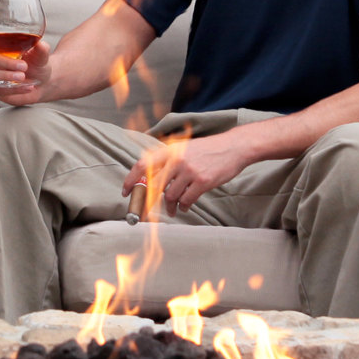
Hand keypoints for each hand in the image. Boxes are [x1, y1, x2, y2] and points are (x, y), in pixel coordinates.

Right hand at [0, 32, 50, 105]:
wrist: (43, 83)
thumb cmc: (37, 64)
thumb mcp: (41, 55)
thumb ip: (41, 49)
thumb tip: (41, 44)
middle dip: (5, 62)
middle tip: (23, 66)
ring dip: (6, 75)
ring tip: (23, 77)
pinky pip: (0, 90)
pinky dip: (15, 89)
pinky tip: (29, 87)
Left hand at [124, 130, 255, 216]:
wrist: (233, 147)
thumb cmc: (208, 149)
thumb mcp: (184, 148)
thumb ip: (168, 160)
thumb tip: (150, 177)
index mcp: (170, 150)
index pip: (143, 165)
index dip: (131, 179)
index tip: (126, 191)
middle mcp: (177, 160)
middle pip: (154, 185)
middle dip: (147, 201)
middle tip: (144, 211)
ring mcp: (190, 171)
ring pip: (170, 195)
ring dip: (170, 206)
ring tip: (172, 210)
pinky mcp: (202, 182)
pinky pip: (186, 200)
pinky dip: (184, 206)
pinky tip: (185, 206)